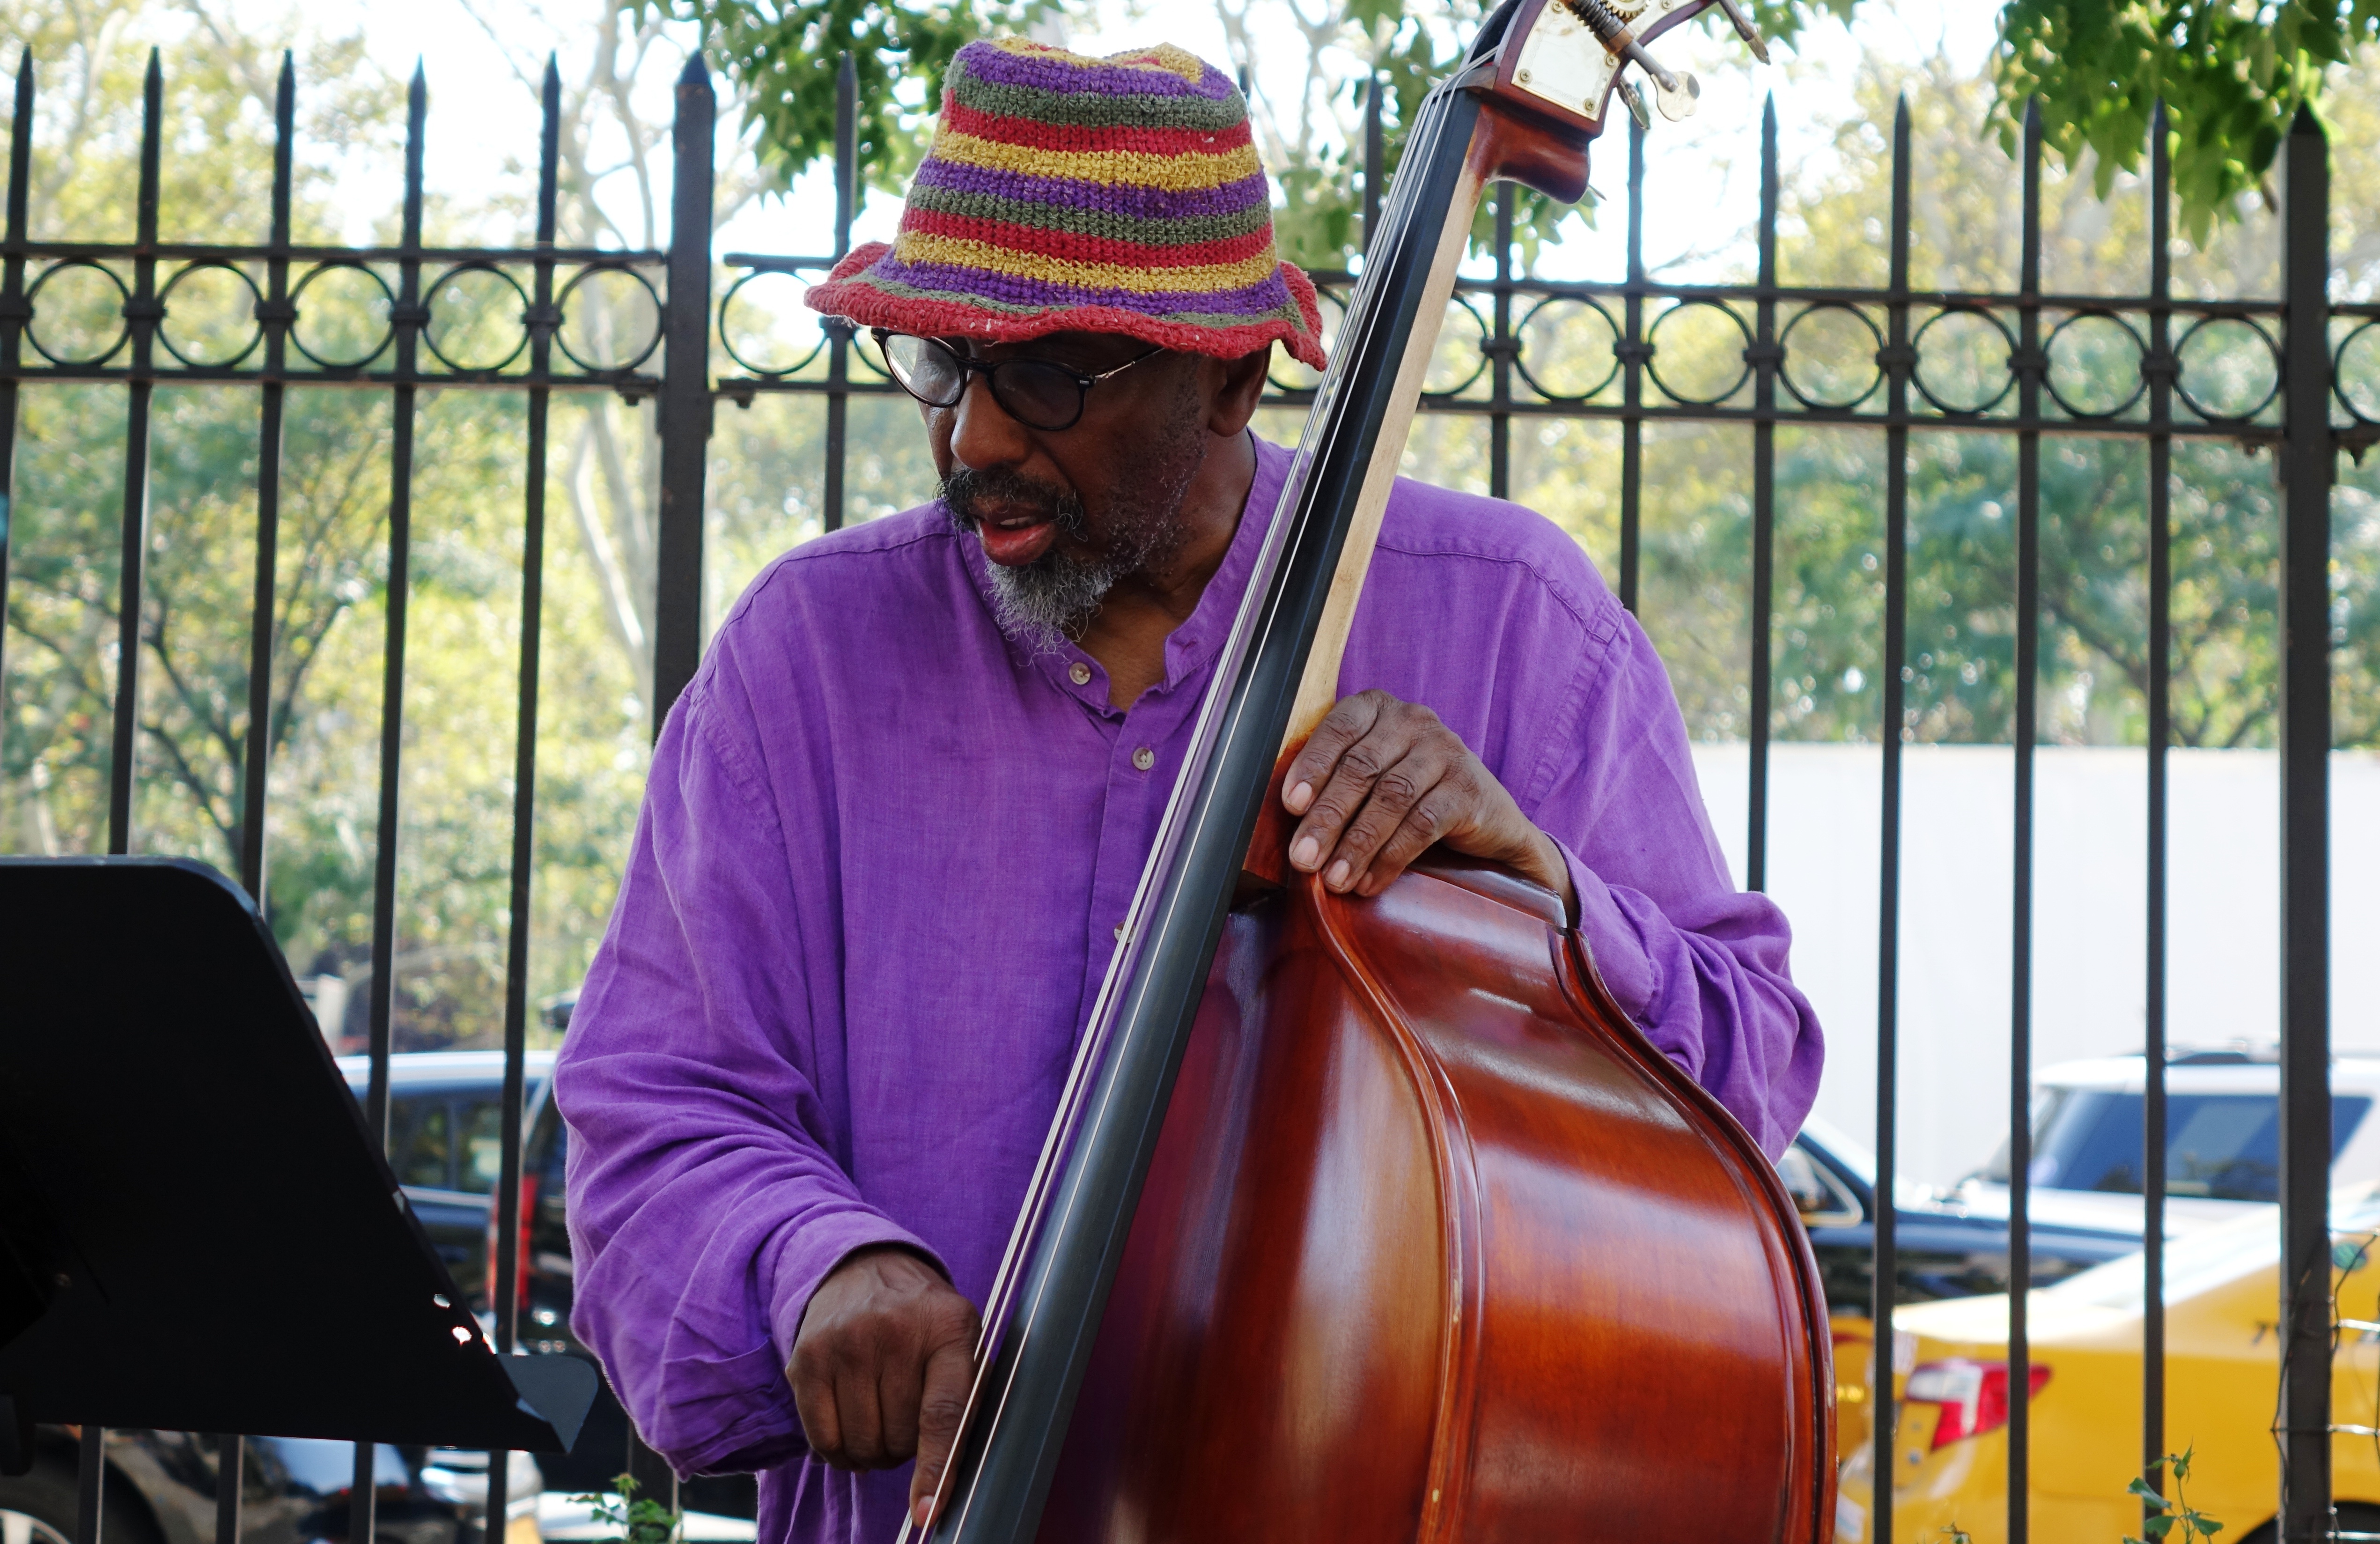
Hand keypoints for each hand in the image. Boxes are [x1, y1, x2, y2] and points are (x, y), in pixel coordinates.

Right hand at [787, 1246, 979, 1528]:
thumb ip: (967, 1397)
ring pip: (859, 1444)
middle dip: (904, 1446)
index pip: (943, 1412)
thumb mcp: (961, 1339)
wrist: (864, 1267)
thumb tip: (950, 1475)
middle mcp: (894, 1332)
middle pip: (898, 1436)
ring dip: (871, 1449)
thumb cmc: (923, 1321)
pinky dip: (838, 1450)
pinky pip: (821, 1438)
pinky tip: (849, 1427)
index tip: (928, 1512)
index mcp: (949, 1328)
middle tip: (904, 1416)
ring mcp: (845, 1343)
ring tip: (878, 1415)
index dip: (936, 1468)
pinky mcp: (806, 1358)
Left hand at [1282, 690, 1576, 913]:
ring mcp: (1445, 750)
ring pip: (1392, 796)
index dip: (1312, 766)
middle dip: (1328, 817)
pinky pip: (1423, 823)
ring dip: (1357, 843)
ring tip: (1334, 879)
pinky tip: (1369, 882)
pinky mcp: (1468, 787)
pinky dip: (1391, 857)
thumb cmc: (1411, 798)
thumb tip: (1288, 830)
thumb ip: (1333, 787)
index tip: (1290, 805)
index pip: (1339, 729)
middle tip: (1303, 859)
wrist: (1486, 822)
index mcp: (1379, 709)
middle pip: (1362, 767)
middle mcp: (1413, 720)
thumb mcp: (1369, 780)